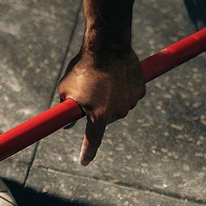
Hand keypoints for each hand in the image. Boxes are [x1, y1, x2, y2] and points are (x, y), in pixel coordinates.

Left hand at [57, 45, 145, 165]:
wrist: (107, 44)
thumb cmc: (83, 67)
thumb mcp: (66, 90)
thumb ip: (66, 110)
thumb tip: (65, 123)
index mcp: (99, 116)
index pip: (92, 141)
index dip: (87, 153)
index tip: (84, 162)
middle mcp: (118, 113)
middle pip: (106, 119)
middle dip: (97, 110)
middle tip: (90, 92)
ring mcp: (131, 102)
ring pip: (119, 107)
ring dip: (110, 99)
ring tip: (102, 80)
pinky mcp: (140, 90)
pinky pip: (130, 95)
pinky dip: (122, 89)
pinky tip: (115, 76)